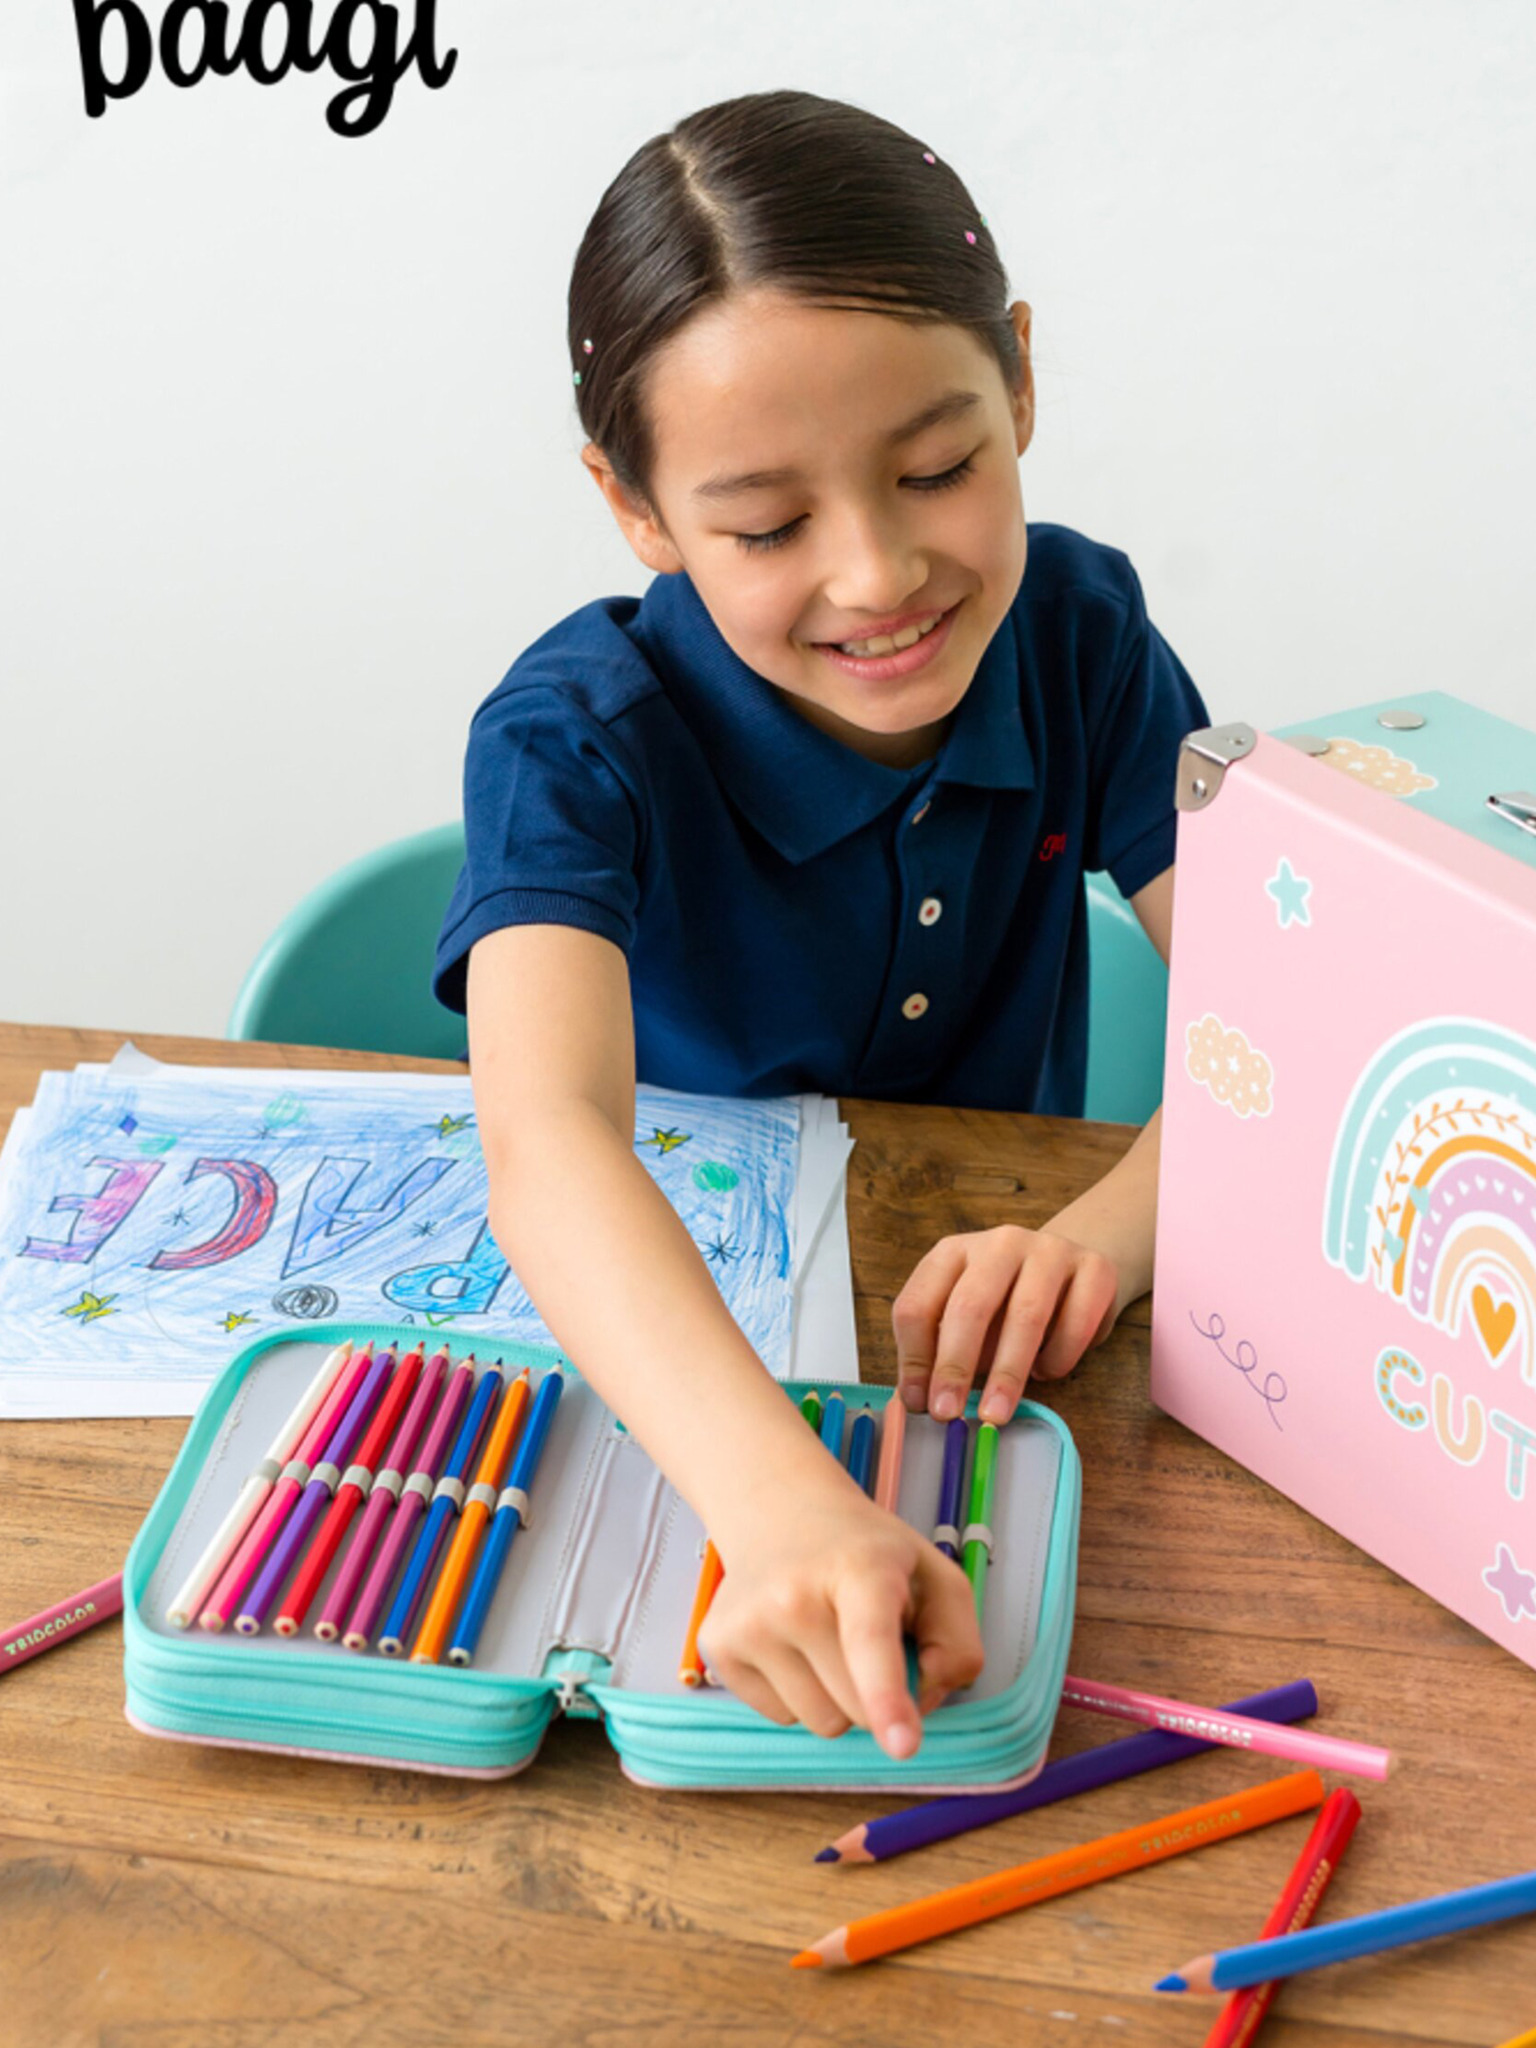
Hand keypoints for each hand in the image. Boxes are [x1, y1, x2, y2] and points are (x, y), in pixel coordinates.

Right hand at [698, 1488, 983, 1758]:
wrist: (778, 1509)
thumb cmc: (864, 1551)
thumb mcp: (933, 1573)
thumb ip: (957, 1639)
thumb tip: (927, 1694)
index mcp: (858, 1569)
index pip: (871, 1641)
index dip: (888, 1697)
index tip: (902, 1744)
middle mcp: (794, 1595)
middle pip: (857, 1708)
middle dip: (876, 1694)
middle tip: (866, 1635)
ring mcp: (748, 1622)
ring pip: (820, 1722)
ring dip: (835, 1697)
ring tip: (827, 1635)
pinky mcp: (717, 1645)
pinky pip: (780, 1717)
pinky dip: (798, 1694)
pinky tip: (793, 1644)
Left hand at [893, 1225, 1119, 1425]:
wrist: (1074, 1268)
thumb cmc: (1008, 1303)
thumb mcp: (966, 1319)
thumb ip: (943, 1351)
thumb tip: (922, 1400)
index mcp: (953, 1252)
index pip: (919, 1304)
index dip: (914, 1358)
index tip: (917, 1402)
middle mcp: (999, 1244)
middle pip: (970, 1306)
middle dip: (955, 1366)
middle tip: (949, 1413)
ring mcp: (1049, 1250)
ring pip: (1026, 1315)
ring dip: (1007, 1372)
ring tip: (997, 1412)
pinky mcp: (1095, 1268)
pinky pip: (1076, 1322)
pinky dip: (1059, 1358)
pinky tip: (1047, 1371)